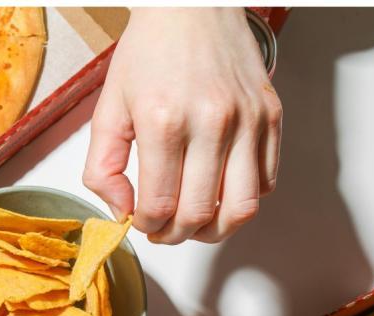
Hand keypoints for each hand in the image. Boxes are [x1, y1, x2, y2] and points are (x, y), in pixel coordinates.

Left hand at [83, 8, 282, 243]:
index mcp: (164, 121)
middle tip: (163, 229)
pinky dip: (242, 200)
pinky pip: (266, 182)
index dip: (147, 225)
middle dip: (175, 234)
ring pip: (241, 209)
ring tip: (195, 223)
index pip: (159, 204)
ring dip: (215, 230)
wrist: (192, 6)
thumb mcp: (107, 108)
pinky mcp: (271, 117)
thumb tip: (121, 210)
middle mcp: (211, 123)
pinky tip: (220, 191)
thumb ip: (102, 167)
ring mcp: (247, 121)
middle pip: (199, 214)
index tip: (141, 221)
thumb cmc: (150, 52)